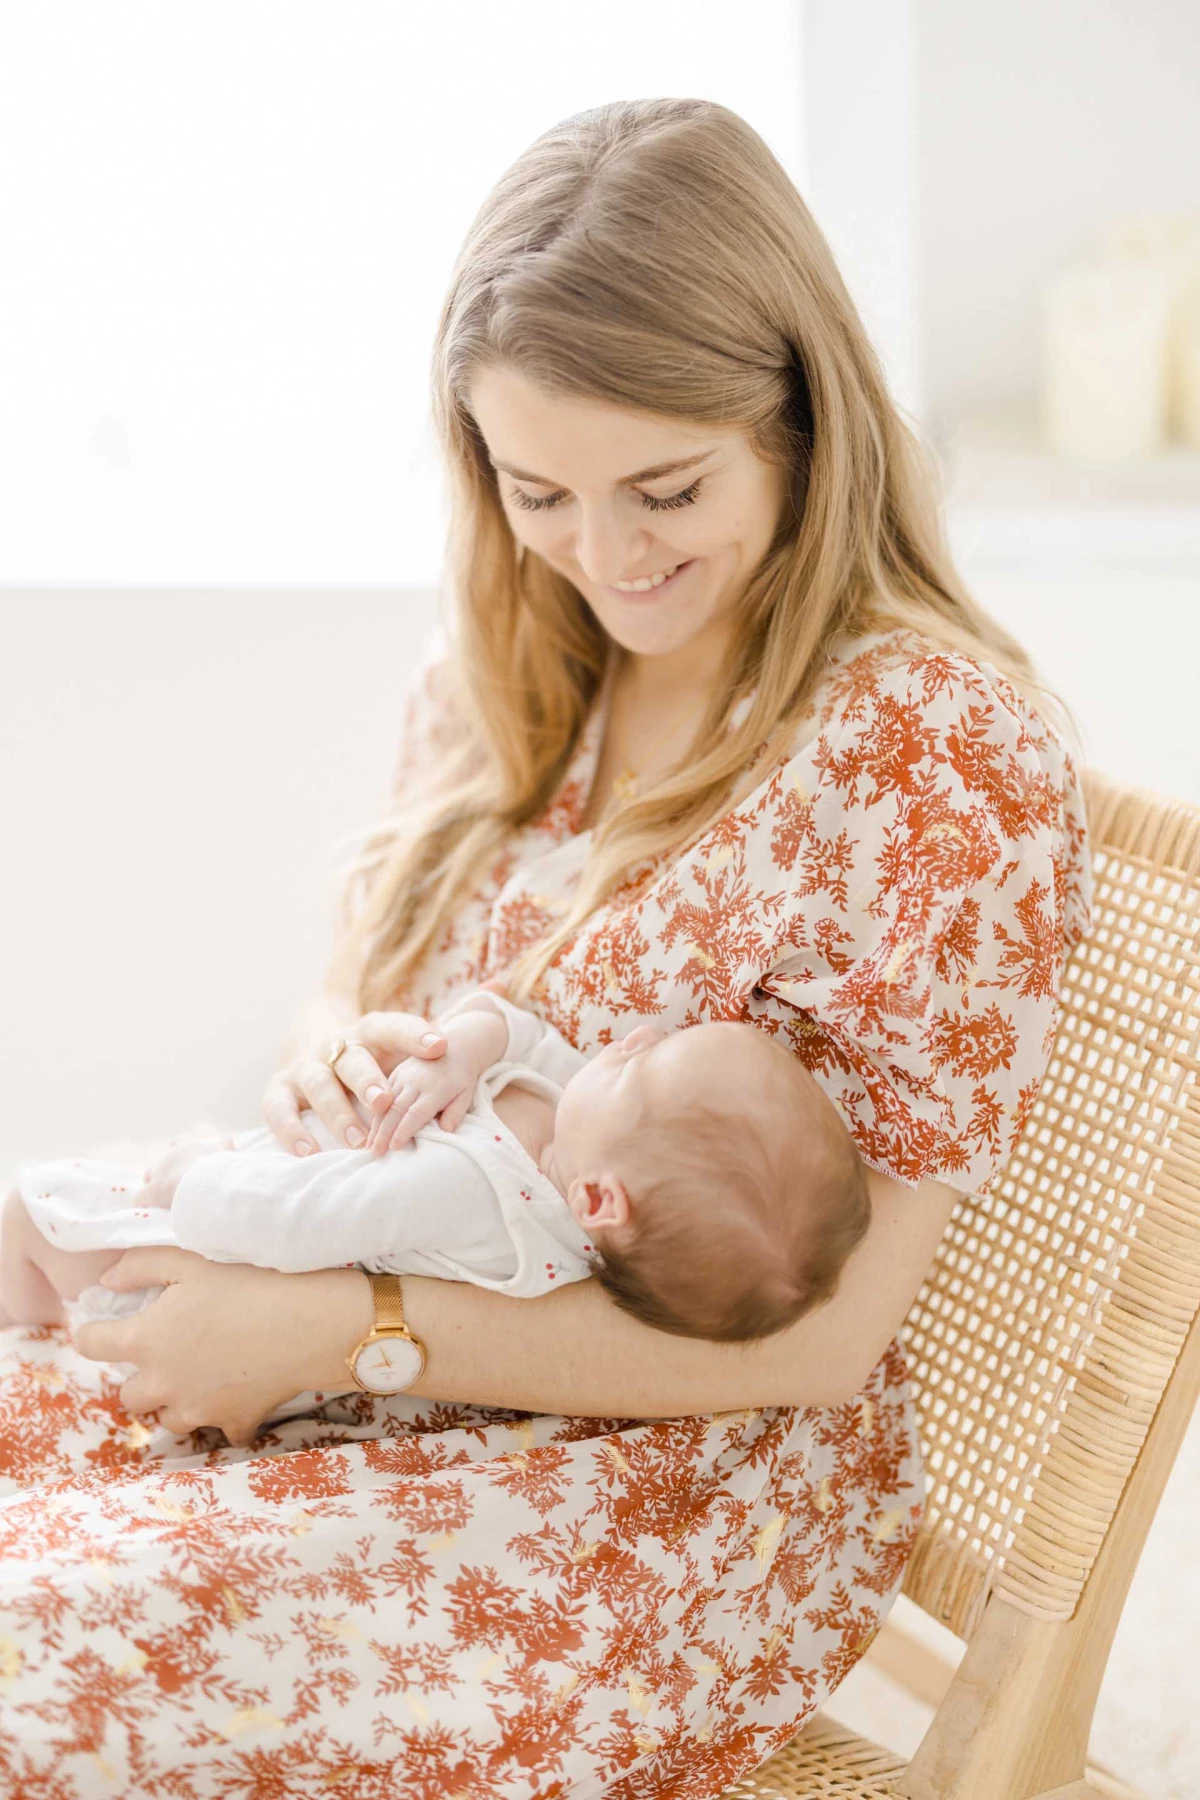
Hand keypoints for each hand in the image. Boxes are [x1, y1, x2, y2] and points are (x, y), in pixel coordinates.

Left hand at [71, 1247, 374, 1444]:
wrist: (310, 1322)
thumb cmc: (249, 1282)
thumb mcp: (190, 1259)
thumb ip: (140, 1266)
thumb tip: (107, 1281)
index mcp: (145, 1340)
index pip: (91, 1344)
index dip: (95, 1333)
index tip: (108, 1326)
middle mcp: (162, 1383)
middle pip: (128, 1396)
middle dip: (141, 1377)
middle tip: (169, 1352)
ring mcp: (198, 1409)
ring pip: (168, 1419)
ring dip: (177, 1401)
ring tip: (203, 1375)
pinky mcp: (235, 1422)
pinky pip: (222, 1428)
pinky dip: (227, 1414)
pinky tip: (243, 1390)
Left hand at [140, 1135, 235, 1208]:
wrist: (204, 1182)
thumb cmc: (217, 1166)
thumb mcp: (224, 1153)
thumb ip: (225, 1146)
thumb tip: (229, 1140)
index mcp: (187, 1146)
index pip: (178, 1142)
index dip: (178, 1150)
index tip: (182, 1156)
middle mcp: (169, 1157)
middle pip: (160, 1161)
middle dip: (163, 1172)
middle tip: (173, 1183)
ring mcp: (157, 1174)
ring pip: (148, 1176)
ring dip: (153, 1186)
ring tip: (161, 1198)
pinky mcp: (150, 1192)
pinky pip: (141, 1198)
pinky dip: (145, 1203)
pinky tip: (151, 1211)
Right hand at [263, 1009, 447, 1156]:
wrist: (321, 1055)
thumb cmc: (375, 1065)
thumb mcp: (397, 1058)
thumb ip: (427, 1068)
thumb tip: (467, 1075)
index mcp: (369, 1033)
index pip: (392, 1027)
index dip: (414, 1035)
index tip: (440, 1046)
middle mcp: (336, 1046)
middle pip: (352, 1058)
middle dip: (368, 1079)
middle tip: (385, 1101)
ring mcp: (305, 1066)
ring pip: (318, 1083)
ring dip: (337, 1111)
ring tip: (356, 1139)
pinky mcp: (279, 1089)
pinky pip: (278, 1109)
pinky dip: (291, 1131)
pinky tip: (309, 1153)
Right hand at [364, 1048, 476, 1155]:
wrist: (456, 1046)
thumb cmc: (462, 1077)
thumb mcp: (467, 1094)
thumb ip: (456, 1112)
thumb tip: (445, 1130)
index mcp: (436, 1088)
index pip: (416, 1113)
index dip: (404, 1130)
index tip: (394, 1147)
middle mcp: (416, 1081)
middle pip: (396, 1109)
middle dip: (384, 1132)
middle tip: (376, 1152)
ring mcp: (404, 1075)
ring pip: (385, 1102)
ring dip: (376, 1125)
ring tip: (370, 1145)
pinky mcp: (397, 1073)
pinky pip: (383, 1094)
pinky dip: (375, 1113)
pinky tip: (371, 1129)